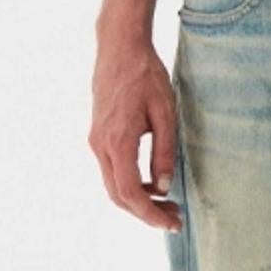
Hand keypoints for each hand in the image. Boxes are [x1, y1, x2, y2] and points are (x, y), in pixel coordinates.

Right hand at [89, 36, 183, 230]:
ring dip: (138, 199)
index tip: (172, 224)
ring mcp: (96, 140)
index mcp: (118, 141)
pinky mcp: (98, 135)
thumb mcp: (165, 113)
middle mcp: (101, 145)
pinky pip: (112, 170)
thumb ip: (164, 152)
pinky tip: (152, 181)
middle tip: (174, 217)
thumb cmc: (145, 75)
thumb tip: (164, 187)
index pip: (131, 193)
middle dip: (146, 212)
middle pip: (118, 196)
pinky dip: (130, 183)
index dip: (150, 214)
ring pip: (113, 185)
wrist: (119, 47)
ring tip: (167, 202)